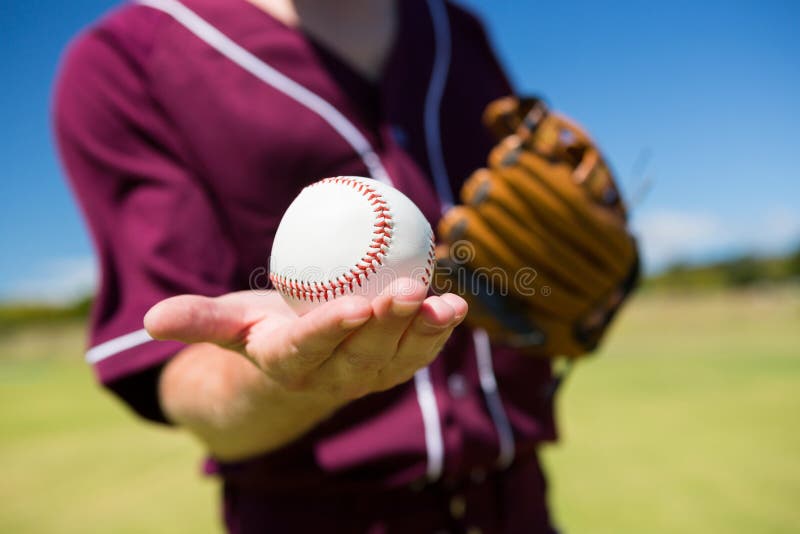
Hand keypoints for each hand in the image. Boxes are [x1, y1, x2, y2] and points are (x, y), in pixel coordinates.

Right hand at [144, 279, 466, 402]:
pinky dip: (439, 331)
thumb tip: (148, 320)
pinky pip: (421, 351)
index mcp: (290, 362)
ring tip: (442, 301)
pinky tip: (455, 305)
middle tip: (406, 290)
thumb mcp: (228, 324)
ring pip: (400, 355)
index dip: (332, 329)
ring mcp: (370, 375)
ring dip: (423, 329)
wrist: (298, 364)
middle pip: (364, 352)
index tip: (354, 305)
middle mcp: (334, 376)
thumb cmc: (261, 330)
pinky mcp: (395, 366)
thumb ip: (196, 321)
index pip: (311, 346)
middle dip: (387, 325)